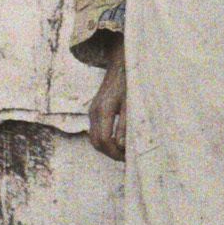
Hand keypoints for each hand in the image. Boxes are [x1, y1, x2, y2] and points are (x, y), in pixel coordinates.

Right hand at [88, 45, 127, 160]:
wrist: (121, 65)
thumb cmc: (130, 83)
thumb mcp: (131, 105)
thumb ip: (125, 126)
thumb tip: (121, 146)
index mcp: (103, 111)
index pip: (104, 140)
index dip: (115, 153)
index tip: (128, 158)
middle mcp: (94, 113)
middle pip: (96, 142)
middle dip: (110, 154)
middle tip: (126, 159)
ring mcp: (92, 112)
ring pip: (94, 138)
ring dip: (106, 148)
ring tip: (123, 152)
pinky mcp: (94, 110)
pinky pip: (95, 131)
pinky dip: (104, 139)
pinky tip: (117, 140)